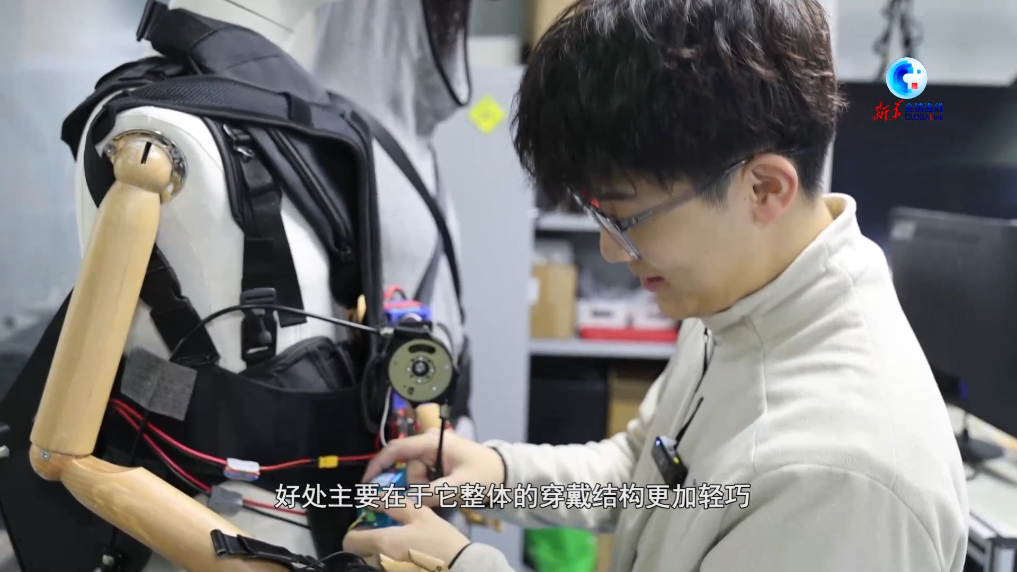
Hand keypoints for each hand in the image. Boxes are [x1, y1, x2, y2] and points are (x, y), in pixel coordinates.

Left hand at [343, 501, 469, 564]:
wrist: (461, 568)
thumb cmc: (440, 540)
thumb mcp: (421, 515)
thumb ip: (394, 505)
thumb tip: (374, 498)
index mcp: (383, 543)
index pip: (349, 541)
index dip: (355, 533)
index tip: (367, 529)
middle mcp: (380, 562)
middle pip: (359, 554)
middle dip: (368, 545)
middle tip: (385, 538)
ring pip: (372, 563)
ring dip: (379, 556)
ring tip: (400, 549)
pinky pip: (385, 569)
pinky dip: (391, 564)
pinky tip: (407, 560)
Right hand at [363, 429, 504, 507]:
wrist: (503, 473)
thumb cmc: (484, 474)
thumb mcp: (459, 486)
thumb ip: (432, 493)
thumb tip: (410, 500)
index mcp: (431, 442)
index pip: (396, 449)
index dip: (377, 464)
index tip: (366, 482)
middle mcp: (428, 444)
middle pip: (406, 468)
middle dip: (415, 485)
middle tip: (436, 494)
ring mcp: (432, 453)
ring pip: (414, 476)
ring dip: (425, 488)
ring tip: (447, 491)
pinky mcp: (436, 463)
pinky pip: (422, 478)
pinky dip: (429, 487)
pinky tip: (445, 489)